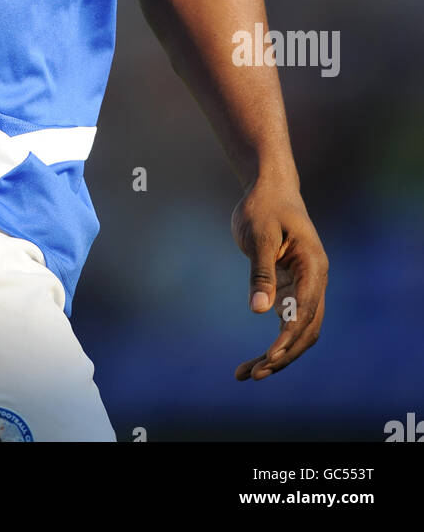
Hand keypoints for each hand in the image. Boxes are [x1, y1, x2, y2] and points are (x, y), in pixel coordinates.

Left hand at [231, 181, 327, 380]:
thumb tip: (258, 310)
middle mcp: (315, 280)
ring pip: (300, 331)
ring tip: (247, 374)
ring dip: (279, 355)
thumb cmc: (264, 207)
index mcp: (313, 266)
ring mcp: (306, 287)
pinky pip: (288, 322)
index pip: (305, 310)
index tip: (268, 356)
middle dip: (283, 355)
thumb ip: (261, 272)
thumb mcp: (259, 235)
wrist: (269, 188)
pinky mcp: (292, 289)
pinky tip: (254, 359)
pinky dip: (275, 342)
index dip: (288, 336)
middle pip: (307, 329)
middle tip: (254, 374)